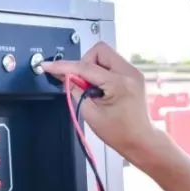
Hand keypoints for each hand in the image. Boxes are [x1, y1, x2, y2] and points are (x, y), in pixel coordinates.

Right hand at [42, 42, 161, 167]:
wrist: (139, 139)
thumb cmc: (120, 132)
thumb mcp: (91, 114)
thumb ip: (76, 92)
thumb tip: (65, 77)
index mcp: (119, 83)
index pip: (85, 67)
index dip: (64, 66)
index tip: (50, 66)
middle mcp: (129, 73)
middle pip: (99, 51)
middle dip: (84, 64)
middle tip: (81, 84)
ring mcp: (133, 72)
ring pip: (105, 55)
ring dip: (92, 69)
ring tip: (93, 90)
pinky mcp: (132, 75)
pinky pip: (111, 64)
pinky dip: (100, 73)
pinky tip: (100, 89)